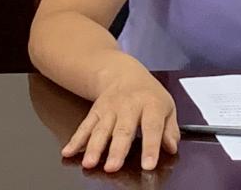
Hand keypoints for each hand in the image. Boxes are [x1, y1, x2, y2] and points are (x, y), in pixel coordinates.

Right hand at [62, 64, 178, 172]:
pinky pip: (84, 126)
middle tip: (113, 167)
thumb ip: (170, 129)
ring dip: (94, 147)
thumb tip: (171, 147)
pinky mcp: (95, 112)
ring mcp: (109, 109)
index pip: (152, 127)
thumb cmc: (148, 94)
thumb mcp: (167, 107)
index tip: (148, 165)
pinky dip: (75, 140)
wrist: (123, 73)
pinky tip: (68, 152)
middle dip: (116, 149)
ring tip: (89, 163)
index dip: (151, 147)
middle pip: (122, 130)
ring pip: (101, 129)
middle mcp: (128, 106)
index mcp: (150, 104)